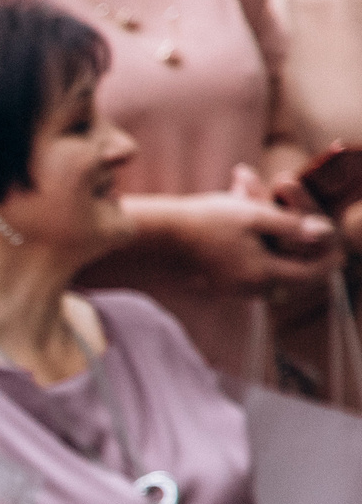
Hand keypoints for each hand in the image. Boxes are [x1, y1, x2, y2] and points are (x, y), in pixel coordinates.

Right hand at [155, 174, 337, 290]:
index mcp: (261, 273)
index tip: (340, 250)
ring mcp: (232, 288)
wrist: (163, 234)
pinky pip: (250, 270)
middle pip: (290, 276)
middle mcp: (248, 287)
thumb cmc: (208, 220)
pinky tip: (249, 228)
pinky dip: (258, 251)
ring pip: (270, 272)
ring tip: (274, 222)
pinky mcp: (219, 283)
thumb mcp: (256, 215)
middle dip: (300, 252)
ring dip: (278, 249)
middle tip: (313, 234)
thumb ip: (292, 226)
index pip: (308, 275)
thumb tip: (324, 233)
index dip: (328, 263)